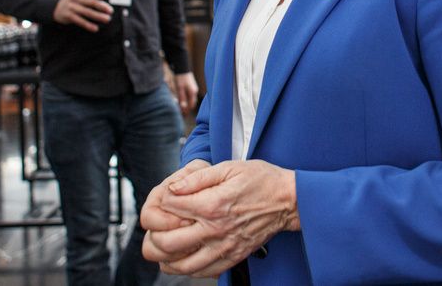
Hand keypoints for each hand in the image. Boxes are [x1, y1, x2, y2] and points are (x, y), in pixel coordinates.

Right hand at [52, 0, 111, 31]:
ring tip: (107, 19)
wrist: (57, 8)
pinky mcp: (69, 16)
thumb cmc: (74, 1)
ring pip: (87, 12)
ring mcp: (71, 6)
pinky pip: (80, 21)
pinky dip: (88, 25)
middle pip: (90, 1)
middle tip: (110, 11)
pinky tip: (95, 28)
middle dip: (102, 6)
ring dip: (98, 16)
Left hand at [143, 159, 298, 276]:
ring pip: (181, 265)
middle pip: (168, 242)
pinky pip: (202, 272)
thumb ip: (198, 177)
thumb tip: (173, 187)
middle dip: (153, 232)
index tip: (166, 195)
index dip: (162, 198)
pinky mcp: (232, 257)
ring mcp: (224, 247)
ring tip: (162, 246)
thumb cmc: (261, 180)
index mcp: (213, 204)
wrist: (288, 200)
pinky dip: (186, 269)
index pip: (170, 206)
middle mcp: (216, 229)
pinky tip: (181, 259)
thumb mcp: (229, 167)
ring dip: (165, 257)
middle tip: (155, 224)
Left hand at [173, 72, 198, 113]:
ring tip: (181, 110)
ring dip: (187, 105)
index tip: (181, 117)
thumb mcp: (180, 88)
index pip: (191, 106)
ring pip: (191, 100)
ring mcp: (194, 89)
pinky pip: (190, 97)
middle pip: (192, 104)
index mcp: (193, 93)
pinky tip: (183, 102)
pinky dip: (187, 101)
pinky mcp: (191, 87)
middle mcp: (195, 91)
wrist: (181, 67)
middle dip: (187, 110)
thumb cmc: (180, 77)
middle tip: (181, 115)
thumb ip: (182, 98)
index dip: (186, 112)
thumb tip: (184, 107)